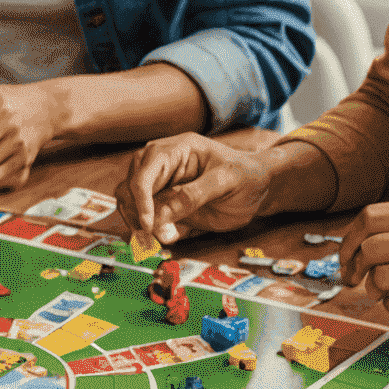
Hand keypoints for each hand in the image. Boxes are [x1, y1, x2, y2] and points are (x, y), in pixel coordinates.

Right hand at [115, 133, 275, 243]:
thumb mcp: (226, 182)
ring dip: (140, 223)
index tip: (149, 225)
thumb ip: (193, 196)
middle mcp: (162, 163)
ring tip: (163, 239)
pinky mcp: (164, 201)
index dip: (141, 199)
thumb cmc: (247, 176)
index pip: (144, 172)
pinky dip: (148, 229)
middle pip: (130, 186)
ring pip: (130, 202)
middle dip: (138, 213)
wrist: (259, 187)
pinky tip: (166, 237)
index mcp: (177, 149)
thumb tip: (160, 216)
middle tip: (156, 238)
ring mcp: (161, 183)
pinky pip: (145, 215)